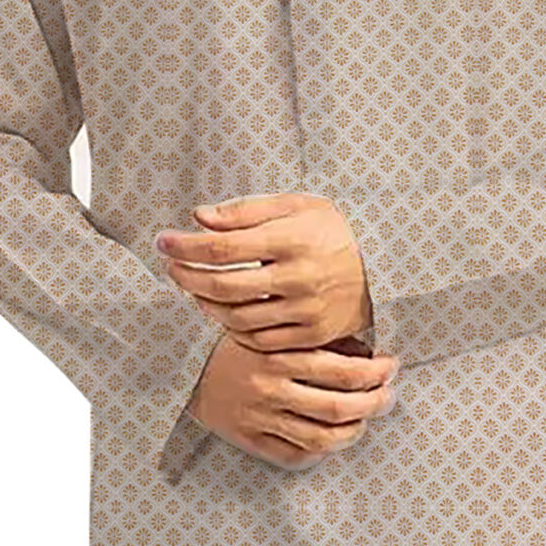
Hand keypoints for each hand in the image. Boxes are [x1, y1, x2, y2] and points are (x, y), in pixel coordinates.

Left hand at [158, 193, 373, 351]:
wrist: (383, 267)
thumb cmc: (332, 230)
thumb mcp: (296, 206)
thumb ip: (246, 211)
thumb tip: (198, 217)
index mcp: (292, 239)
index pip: (222, 247)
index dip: (185, 246)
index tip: (163, 242)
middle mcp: (299, 278)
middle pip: (223, 286)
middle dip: (186, 277)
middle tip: (170, 267)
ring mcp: (305, 312)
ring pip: (236, 318)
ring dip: (205, 305)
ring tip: (193, 289)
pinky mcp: (311, 336)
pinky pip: (259, 340)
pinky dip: (232, 329)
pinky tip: (221, 312)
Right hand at [184, 334, 398, 467]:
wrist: (180, 368)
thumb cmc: (232, 345)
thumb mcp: (270, 330)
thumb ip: (311, 340)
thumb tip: (364, 352)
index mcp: (279, 356)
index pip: (344, 371)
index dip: (376, 373)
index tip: (391, 367)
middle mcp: (271, 390)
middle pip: (340, 409)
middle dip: (375, 404)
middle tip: (388, 396)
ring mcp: (260, 419)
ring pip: (323, 439)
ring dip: (354, 431)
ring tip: (364, 420)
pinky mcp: (249, 440)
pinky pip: (295, 457)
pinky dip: (320, 453)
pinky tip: (331, 440)